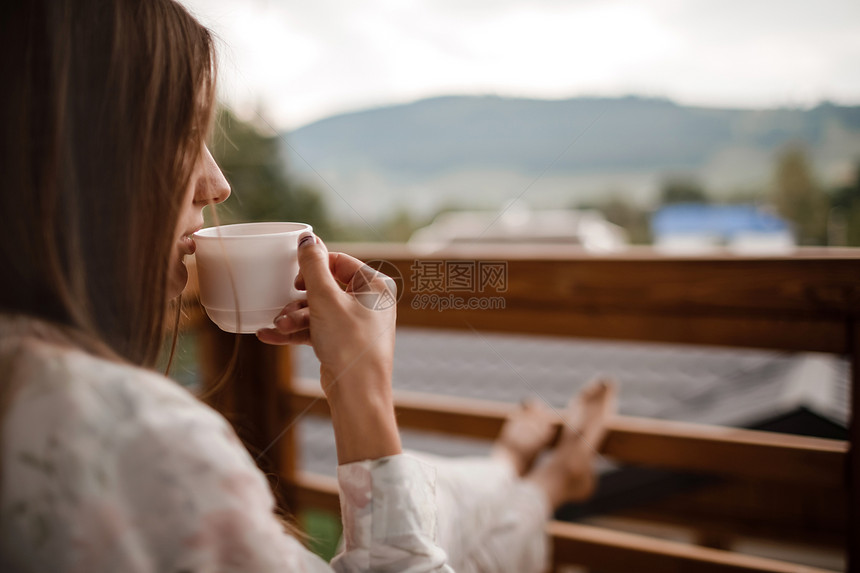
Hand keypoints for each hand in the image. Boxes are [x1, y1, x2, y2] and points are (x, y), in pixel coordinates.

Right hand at [256, 233, 400, 462]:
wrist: (358, 394)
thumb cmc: (349, 343)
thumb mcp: (325, 299)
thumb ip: (313, 266)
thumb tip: (307, 238)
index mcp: (375, 285)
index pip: (340, 262)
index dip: (314, 267)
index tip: (295, 278)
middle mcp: (370, 302)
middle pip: (326, 287)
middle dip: (299, 299)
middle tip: (283, 306)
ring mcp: (357, 324)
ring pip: (319, 310)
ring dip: (294, 317)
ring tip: (278, 326)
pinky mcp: (344, 343)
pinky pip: (317, 330)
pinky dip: (296, 332)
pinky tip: (269, 336)